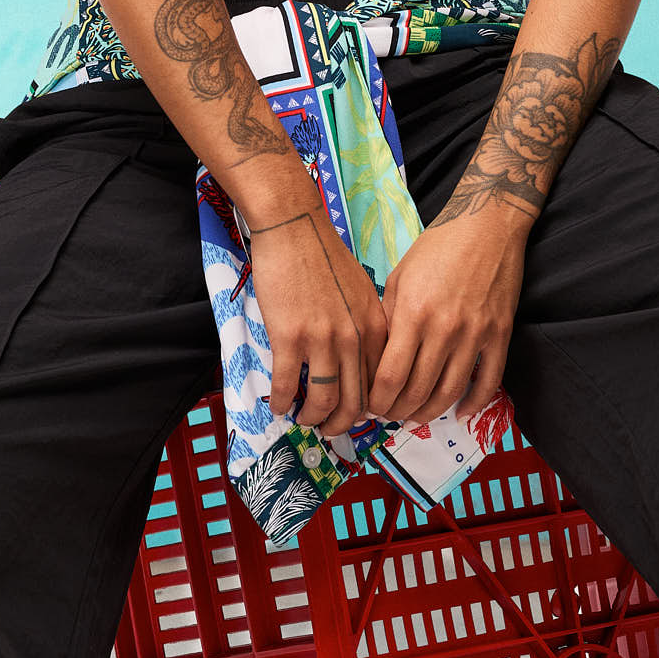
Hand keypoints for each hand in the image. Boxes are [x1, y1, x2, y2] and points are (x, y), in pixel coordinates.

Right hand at [247, 200, 389, 438]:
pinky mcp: (290, 336)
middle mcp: (355, 338)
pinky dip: (281, 401)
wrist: (295, 228)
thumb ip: (366, 327)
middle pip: (355, 401)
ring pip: (323, 400)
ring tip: (304, 419)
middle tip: (329, 428)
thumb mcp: (361, 291)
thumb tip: (359, 361)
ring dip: (313, 418)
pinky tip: (277, 404)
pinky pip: (286, 384)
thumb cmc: (325, 256)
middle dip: (341, 423)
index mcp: (376, 327)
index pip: (381, 384)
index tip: (356, 414)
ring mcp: (323, 339)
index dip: (369, 408)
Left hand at [366, 211, 525, 425]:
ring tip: (415, 417)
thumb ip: (389, 318)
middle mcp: (444, 328)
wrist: (487, 225)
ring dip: (429, 413)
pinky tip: (459, 413)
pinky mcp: (500, 334)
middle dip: (398, 411)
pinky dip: (473, 404)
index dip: (377, 400)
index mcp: (413, 313)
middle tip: (389, 415)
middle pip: (417, 391)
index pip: (390, 376)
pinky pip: (488, 381)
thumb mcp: (400, 276)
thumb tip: (378, 359)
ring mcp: (475, 334)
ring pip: (450, 392)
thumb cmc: (438, 246)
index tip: (370, 407)